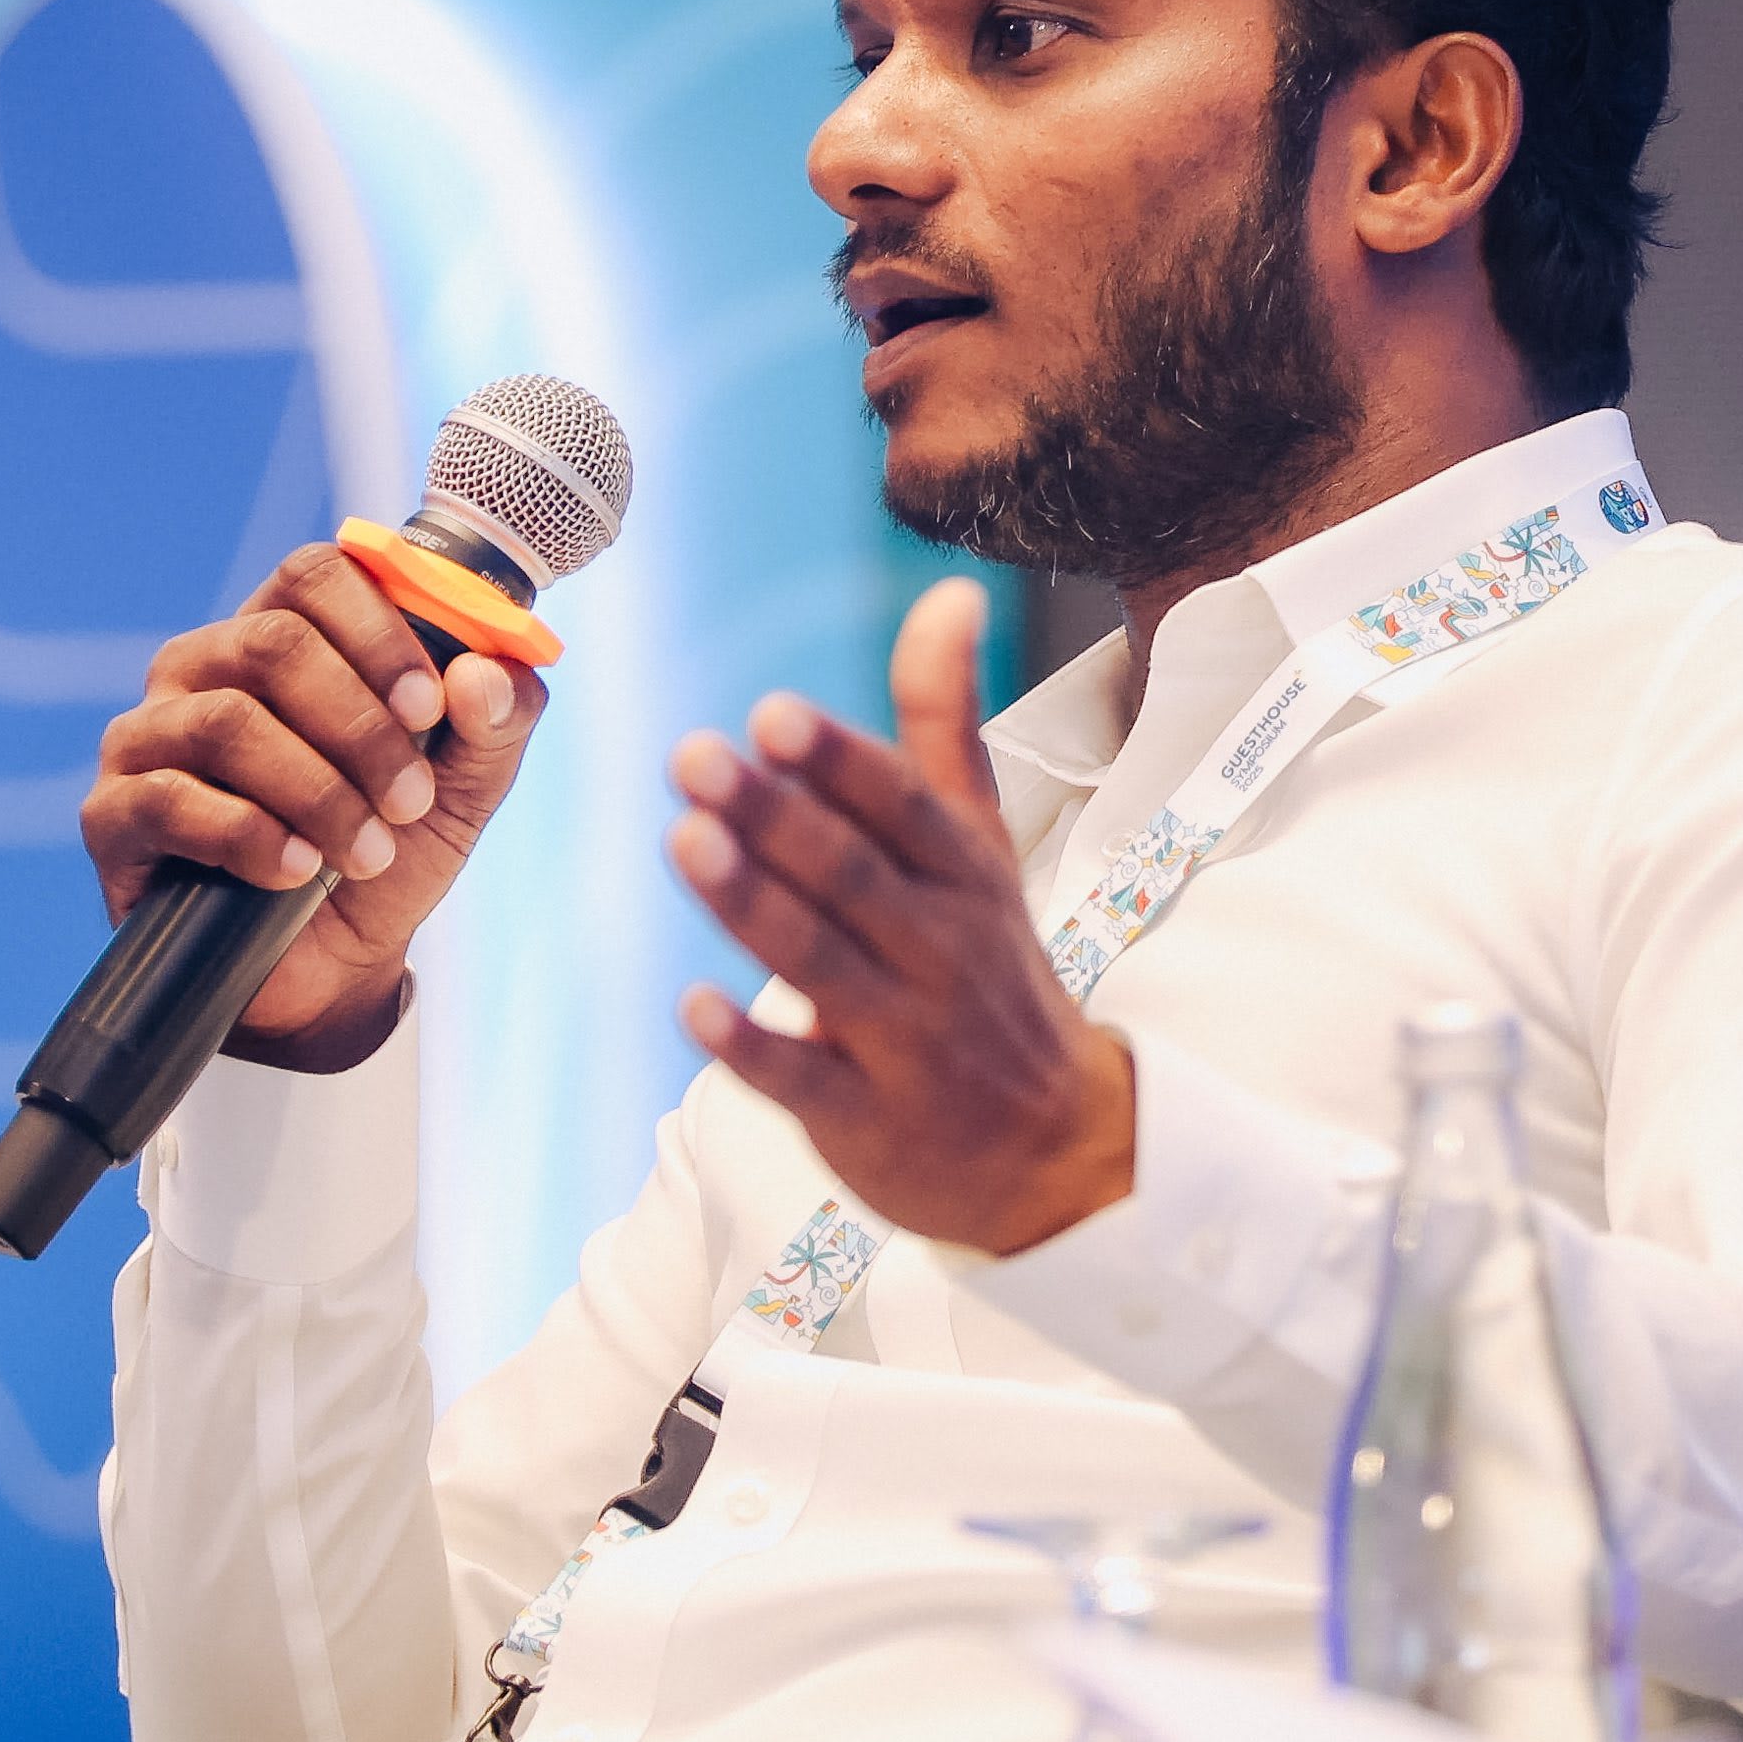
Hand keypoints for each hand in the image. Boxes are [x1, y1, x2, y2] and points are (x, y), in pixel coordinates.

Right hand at [82, 542, 547, 1059]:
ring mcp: (148, 736)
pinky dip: (251, 837)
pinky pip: (170, 801)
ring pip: (227, 722)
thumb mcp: (466, 790)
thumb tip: (486, 674)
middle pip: (273, 643)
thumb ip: (497, 723)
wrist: (330, 974)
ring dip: (318, 792)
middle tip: (409, 799)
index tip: (429, 707)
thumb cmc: (388, 853)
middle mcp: (204, 667)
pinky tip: (296, 871)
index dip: (378, 630)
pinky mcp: (113, 814)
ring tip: (366, 852)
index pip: (315, 573)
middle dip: (360, 728)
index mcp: (285, 632)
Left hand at [665, 577, 1135, 1255]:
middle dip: (775, 818)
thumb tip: (948, 593)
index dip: (839, 763)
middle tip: (694, 758)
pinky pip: (805, 1081)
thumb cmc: (992, 970)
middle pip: (855, 878)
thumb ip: (943, 724)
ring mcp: (908, 1042)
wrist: (1060, 1148)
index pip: (905, 811)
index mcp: (967, 878)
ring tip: (683, 841)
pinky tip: (692, 1003)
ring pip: (823, 966)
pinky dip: (751, 1045)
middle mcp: (944, 953)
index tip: (773, 714)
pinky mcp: (869, 1121)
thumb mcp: (979, 847)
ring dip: (753, 906)